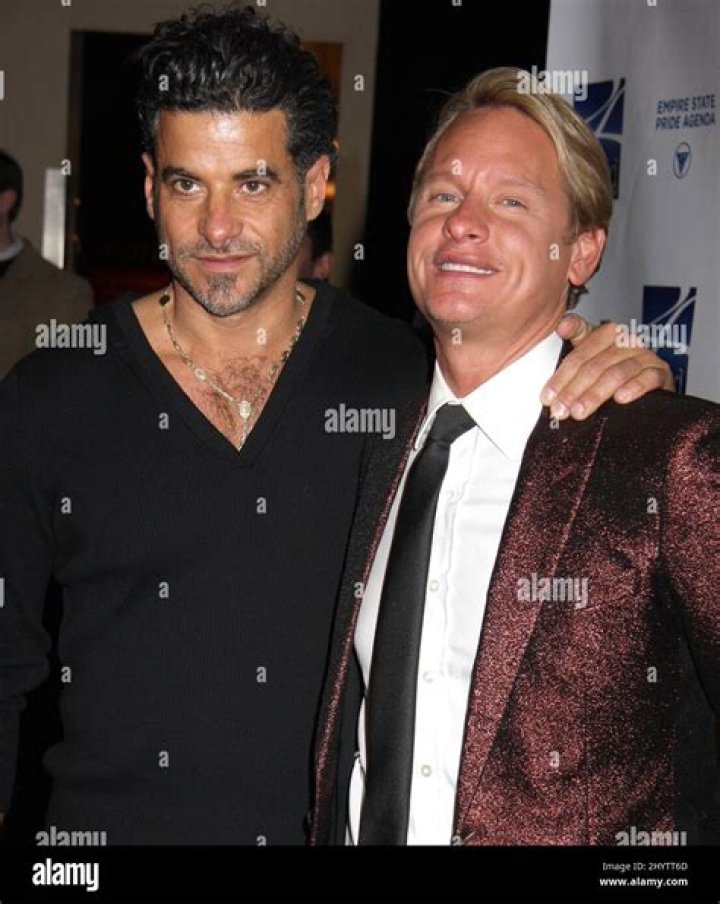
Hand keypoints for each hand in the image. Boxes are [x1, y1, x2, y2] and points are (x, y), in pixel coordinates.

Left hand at [541, 314, 674, 419]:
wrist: (651, 386)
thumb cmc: (615, 371)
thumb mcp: (592, 357)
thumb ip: (575, 343)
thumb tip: (562, 325)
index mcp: (606, 333)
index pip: (579, 355)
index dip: (561, 377)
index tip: (547, 397)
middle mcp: (626, 340)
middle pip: (594, 366)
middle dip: (573, 391)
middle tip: (561, 410)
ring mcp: (645, 356)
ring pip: (616, 373)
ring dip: (595, 394)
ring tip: (580, 412)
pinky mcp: (661, 372)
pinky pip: (647, 378)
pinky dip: (633, 388)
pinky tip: (620, 399)